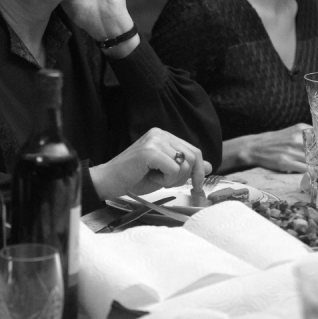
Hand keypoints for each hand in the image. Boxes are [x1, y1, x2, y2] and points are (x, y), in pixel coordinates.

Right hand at [89, 128, 212, 199]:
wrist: (108, 181)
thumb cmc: (133, 178)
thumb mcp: (164, 173)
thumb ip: (185, 167)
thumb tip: (209, 166)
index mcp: (163, 136)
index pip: (194, 150)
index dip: (199, 170)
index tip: (198, 185)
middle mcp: (160, 133)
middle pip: (193, 156)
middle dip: (186, 176)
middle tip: (167, 182)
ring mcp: (155, 140)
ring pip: (184, 163)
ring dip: (173, 178)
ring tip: (156, 178)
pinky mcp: (150, 150)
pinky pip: (173, 168)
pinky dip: (165, 179)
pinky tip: (150, 177)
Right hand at [240, 123, 311, 172]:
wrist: (254, 147)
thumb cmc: (274, 141)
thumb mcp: (292, 132)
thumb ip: (307, 135)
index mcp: (300, 129)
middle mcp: (296, 138)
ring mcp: (290, 150)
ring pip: (313, 160)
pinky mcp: (285, 162)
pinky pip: (304, 169)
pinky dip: (310, 172)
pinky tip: (312, 173)